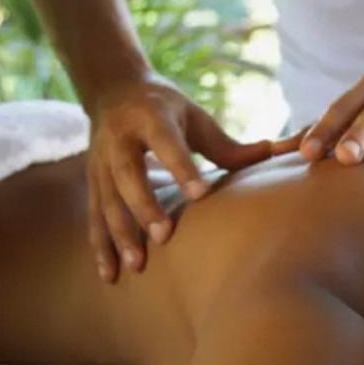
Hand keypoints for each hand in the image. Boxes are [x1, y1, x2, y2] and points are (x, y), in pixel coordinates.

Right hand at [85, 74, 272, 281]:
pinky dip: (101, 246)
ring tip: (137, 265)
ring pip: (107, 200)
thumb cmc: (166, 109)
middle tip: (164, 236)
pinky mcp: (92, 182)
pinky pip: (93, 217)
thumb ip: (226, 145)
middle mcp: (120, 139)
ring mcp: (100, 162)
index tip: (199, 195)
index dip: (181, 168)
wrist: (113, 90)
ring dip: (120, 234)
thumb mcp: (194, 117)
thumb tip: (272, 154)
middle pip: (128, 174)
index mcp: (151, 117)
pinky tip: (109, 274)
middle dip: (144, 206)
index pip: (166, 143)